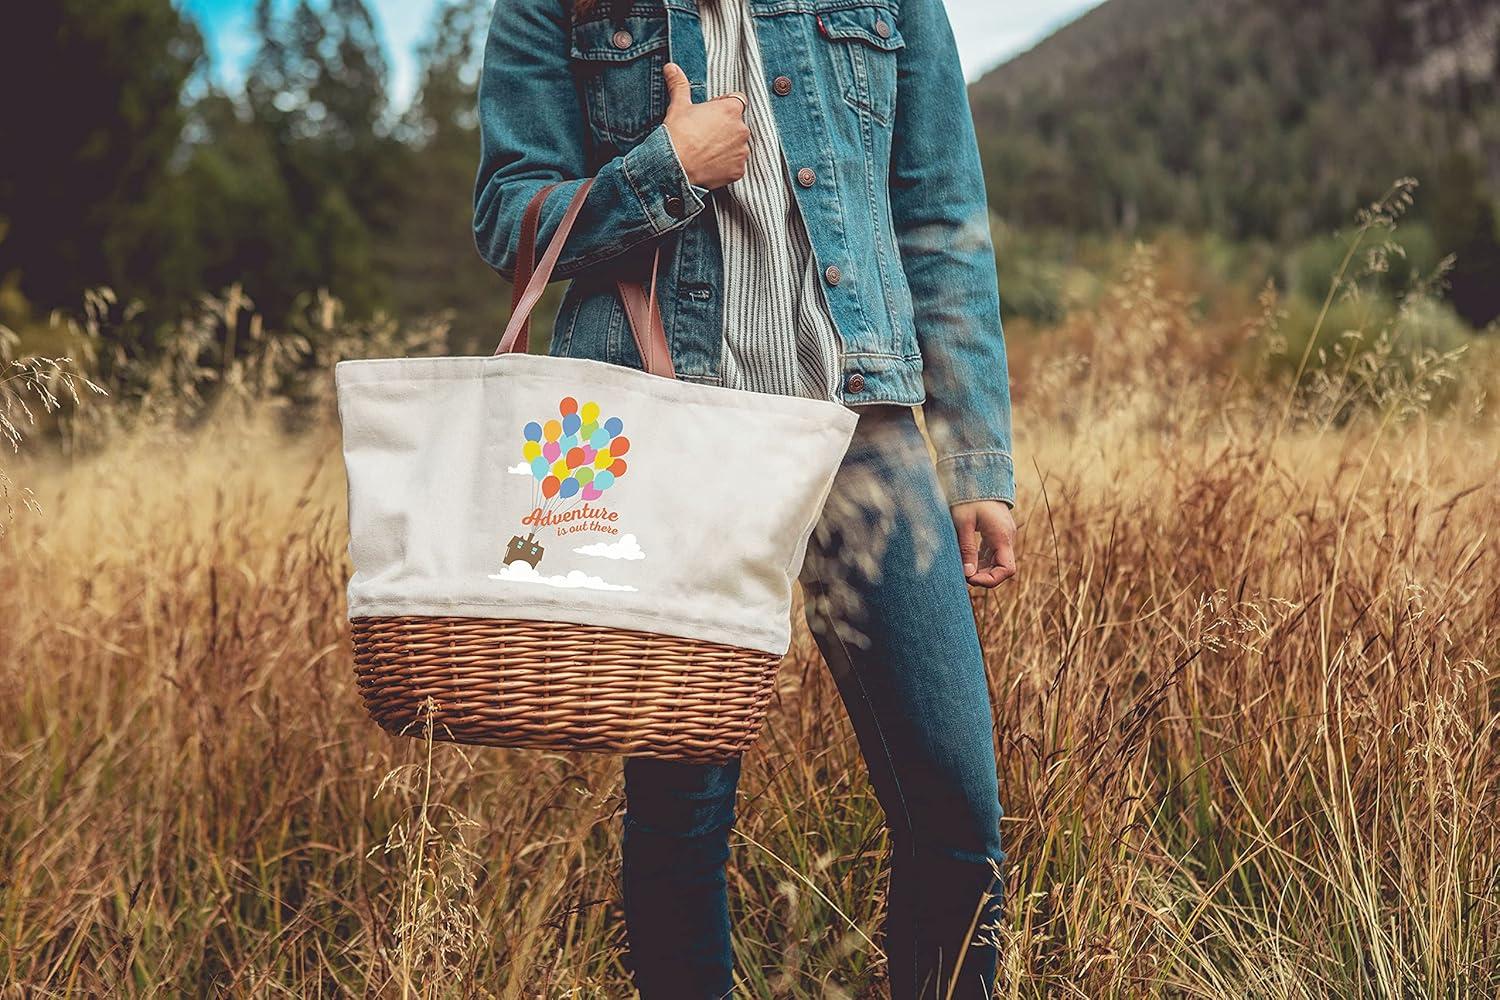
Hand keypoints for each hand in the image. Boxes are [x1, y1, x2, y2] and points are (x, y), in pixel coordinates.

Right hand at [661, 62, 748, 188]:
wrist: (674, 166)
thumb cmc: (677, 134)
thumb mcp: (678, 106)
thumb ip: (680, 84)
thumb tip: (671, 67)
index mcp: (731, 109)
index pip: (737, 101)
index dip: (723, 107)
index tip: (710, 115)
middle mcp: (742, 129)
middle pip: (737, 125)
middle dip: (725, 128)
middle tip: (704, 135)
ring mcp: (742, 151)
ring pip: (738, 146)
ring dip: (727, 147)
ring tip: (706, 151)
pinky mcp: (739, 170)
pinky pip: (736, 165)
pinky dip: (727, 165)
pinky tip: (710, 164)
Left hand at [952, 500, 1016, 587]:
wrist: (977, 475)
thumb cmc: (968, 497)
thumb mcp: (963, 523)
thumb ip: (967, 548)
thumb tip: (968, 574)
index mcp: (1002, 536)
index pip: (1007, 570)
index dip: (990, 580)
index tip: (970, 579)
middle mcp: (1007, 537)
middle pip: (1002, 568)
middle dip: (984, 576)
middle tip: (962, 576)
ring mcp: (1003, 534)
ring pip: (997, 561)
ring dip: (982, 568)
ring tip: (962, 569)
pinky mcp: (997, 531)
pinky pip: (993, 552)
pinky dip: (981, 559)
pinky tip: (966, 560)